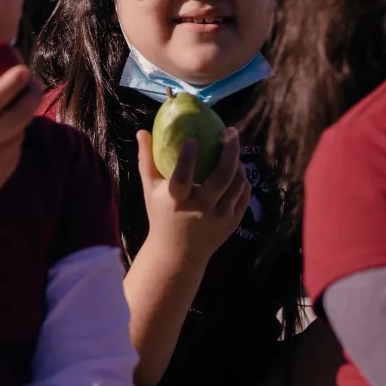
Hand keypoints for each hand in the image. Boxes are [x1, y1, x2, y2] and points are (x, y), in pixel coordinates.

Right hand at [0, 48, 40, 191]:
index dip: (11, 83)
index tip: (23, 69)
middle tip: (33, 82)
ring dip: (23, 115)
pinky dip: (14, 135)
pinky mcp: (0, 175)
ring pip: (19, 132)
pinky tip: (7, 128)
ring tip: (19, 103)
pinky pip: (15, 149)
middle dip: (31, 95)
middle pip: (19, 116)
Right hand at [135, 127, 251, 261]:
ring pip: (236, 185)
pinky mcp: (232, 223)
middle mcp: (200, 210)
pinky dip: (242, 181)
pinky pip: (243, 196)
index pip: (182, 179)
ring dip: (238, 163)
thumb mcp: (150, 191)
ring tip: (233, 149)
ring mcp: (219, 218)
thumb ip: (147, 161)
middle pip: (221, 178)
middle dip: (230, 152)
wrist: (178, 254)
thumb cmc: (162, 216)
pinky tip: (237, 170)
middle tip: (230, 132)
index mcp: (176, 202)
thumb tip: (142, 131)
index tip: (192, 139)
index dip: (187, 159)